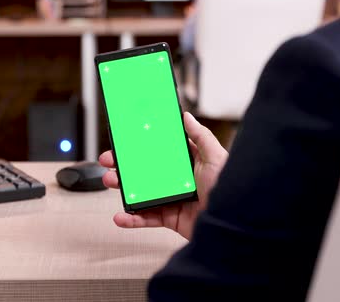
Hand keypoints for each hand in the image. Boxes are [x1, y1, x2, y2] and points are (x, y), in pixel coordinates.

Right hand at [99, 112, 227, 239]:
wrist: (230, 221)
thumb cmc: (228, 188)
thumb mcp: (216, 157)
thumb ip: (201, 136)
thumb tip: (187, 116)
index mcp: (187, 163)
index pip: (161, 150)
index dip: (143, 145)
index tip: (126, 139)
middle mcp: (177, 180)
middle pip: (146, 170)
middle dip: (125, 165)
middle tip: (109, 160)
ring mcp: (172, 198)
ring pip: (141, 192)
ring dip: (123, 187)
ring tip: (110, 181)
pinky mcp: (170, 218)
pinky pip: (147, 218)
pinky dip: (132, 218)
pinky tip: (120, 216)